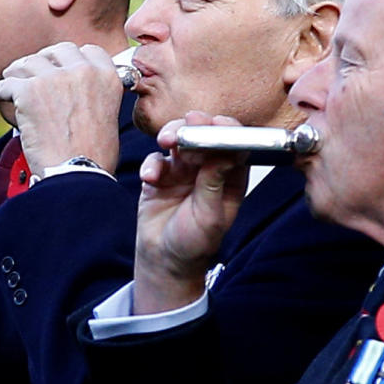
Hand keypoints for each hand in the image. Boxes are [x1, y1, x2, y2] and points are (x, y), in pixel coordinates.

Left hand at [0, 42, 122, 174]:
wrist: (77, 174)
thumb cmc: (94, 155)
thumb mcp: (108, 114)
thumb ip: (96, 93)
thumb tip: (78, 89)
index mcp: (107, 76)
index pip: (88, 51)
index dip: (72, 59)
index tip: (61, 68)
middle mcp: (83, 71)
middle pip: (57, 51)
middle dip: (45, 60)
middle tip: (34, 74)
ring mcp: (55, 78)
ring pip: (28, 63)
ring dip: (18, 73)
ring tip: (11, 83)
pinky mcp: (29, 91)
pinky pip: (6, 84)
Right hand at [132, 111, 247, 314]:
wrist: (165, 261)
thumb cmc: (195, 243)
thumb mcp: (210, 217)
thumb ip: (214, 184)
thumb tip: (224, 153)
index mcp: (229, 177)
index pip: (233, 145)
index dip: (226, 130)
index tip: (216, 124)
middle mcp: (208, 168)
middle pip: (204, 135)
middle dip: (196, 126)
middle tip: (189, 123)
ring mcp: (183, 170)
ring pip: (179, 140)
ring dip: (173, 135)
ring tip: (166, 141)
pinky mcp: (160, 175)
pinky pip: (156, 160)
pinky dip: (151, 165)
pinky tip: (150, 178)